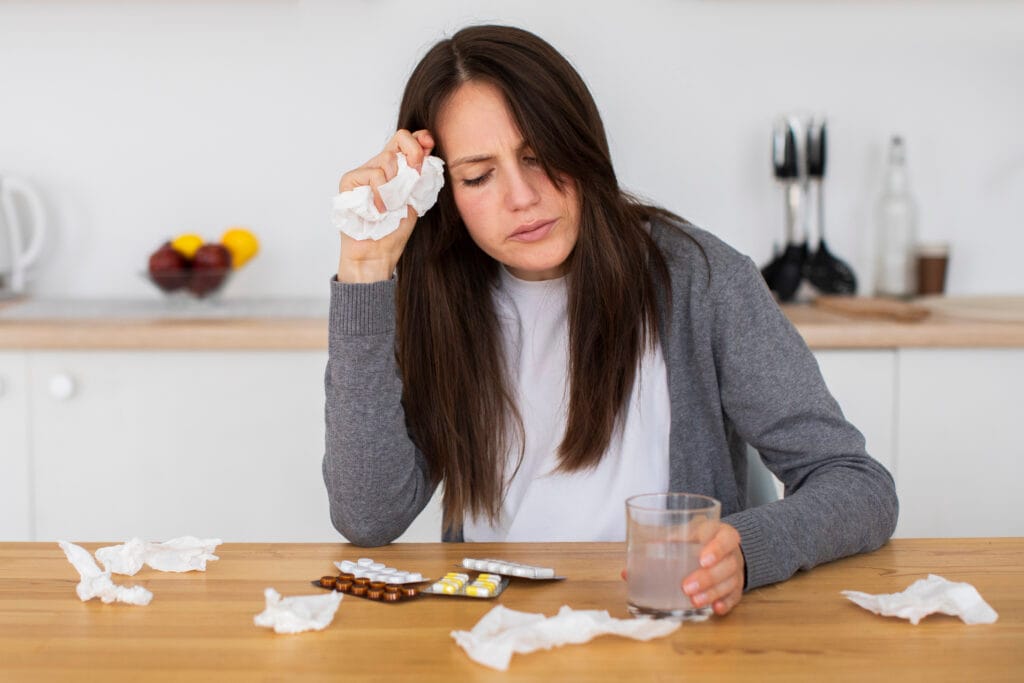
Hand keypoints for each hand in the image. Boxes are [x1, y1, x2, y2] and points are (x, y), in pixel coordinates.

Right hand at [337, 129, 434, 282]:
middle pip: (399, 137)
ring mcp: (364, 172)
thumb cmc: (394, 229)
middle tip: (416, 174)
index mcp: (396, 169)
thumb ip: (420, 175)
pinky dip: (381, 193)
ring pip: (387, 159)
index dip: (420, 139)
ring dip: (396, 185)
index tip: (429, 146)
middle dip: (414, 152)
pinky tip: (380, 209)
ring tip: (391, 204)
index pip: (408, 140)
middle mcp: (380, 166)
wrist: (378, 252)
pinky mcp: (350, 181)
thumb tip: (428, 150)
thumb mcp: (415, 198)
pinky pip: (373, 175)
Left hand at [681, 522, 744, 614]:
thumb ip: (672, 542)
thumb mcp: (689, 533)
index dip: (717, 550)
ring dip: (712, 593)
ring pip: (731, 582)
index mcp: (721, 533)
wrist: (721, 548)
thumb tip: (642, 558)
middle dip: (707, 578)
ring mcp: (736, 570)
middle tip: (687, 587)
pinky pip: (735, 596)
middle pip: (727, 565)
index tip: (702, 561)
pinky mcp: (737, 587)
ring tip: (694, 601)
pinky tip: (716, 608)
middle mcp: (732, 552)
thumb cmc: (699, 540)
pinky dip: (726, 603)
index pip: (726, 539)